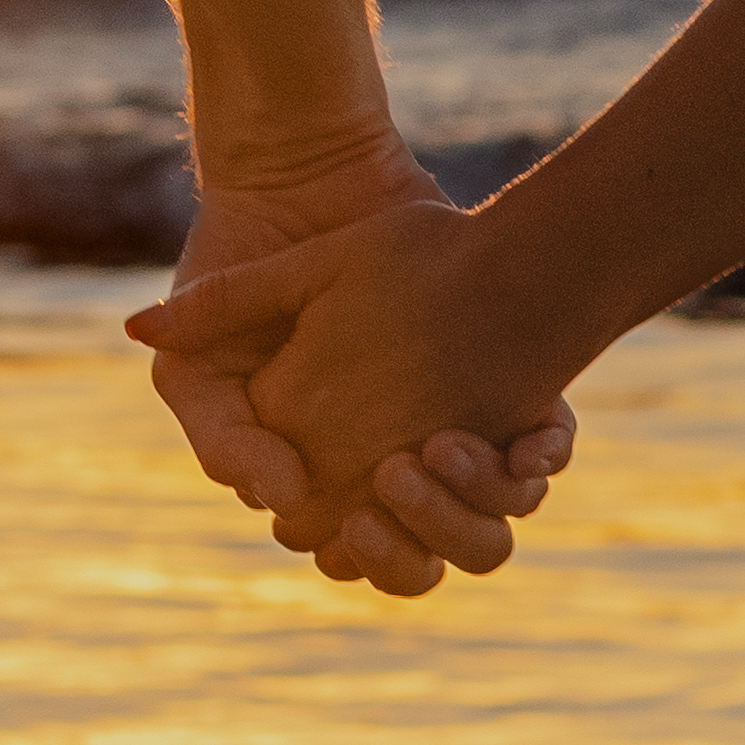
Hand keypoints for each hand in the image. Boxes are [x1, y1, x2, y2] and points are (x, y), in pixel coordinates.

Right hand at [141, 136, 572, 595]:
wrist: (316, 182)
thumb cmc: (258, 273)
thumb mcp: (207, 360)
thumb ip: (221, 433)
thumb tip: (278, 500)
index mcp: (321, 472)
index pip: (349, 554)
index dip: (360, 551)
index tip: (355, 516)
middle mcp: (391, 465)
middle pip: (420, 562)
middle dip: (419, 546)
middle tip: (400, 480)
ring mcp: (452, 433)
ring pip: (485, 531)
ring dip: (476, 512)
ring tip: (446, 446)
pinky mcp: (504, 394)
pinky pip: (538, 459)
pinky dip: (538, 457)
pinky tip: (531, 436)